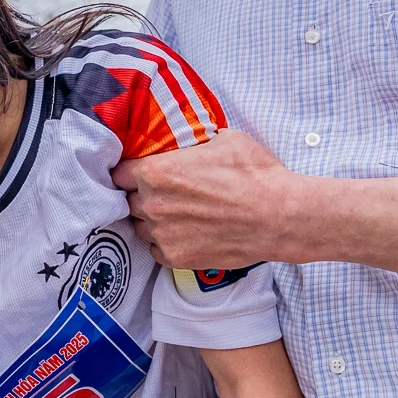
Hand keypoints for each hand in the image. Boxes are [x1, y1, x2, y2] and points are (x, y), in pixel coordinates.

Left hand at [113, 130, 295, 270]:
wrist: (278, 217)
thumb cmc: (254, 175)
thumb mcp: (224, 140)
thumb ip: (194, 144)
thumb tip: (191, 143)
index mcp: (155, 172)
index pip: (119, 173)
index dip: (129, 173)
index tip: (138, 174)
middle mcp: (152, 204)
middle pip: (130, 200)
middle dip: (144, 196)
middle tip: (168, 194)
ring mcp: (162, 234)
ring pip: (142, 227)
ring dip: (154, 221)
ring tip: (180, 215)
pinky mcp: (176, 257)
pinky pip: (157, 250)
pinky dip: (167, 243)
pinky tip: (187, 233)